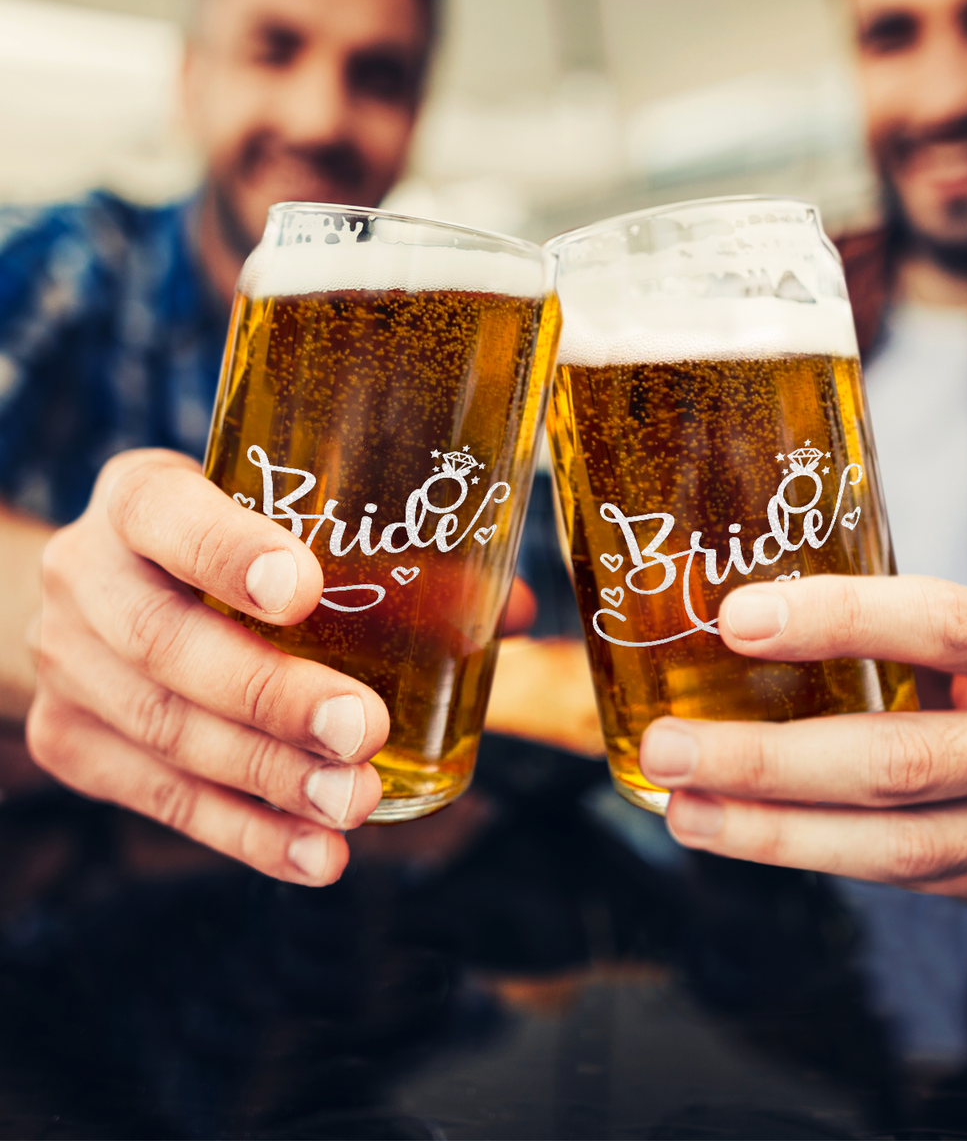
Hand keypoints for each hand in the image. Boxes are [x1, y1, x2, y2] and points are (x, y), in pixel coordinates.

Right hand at [27, 449, 393, 884]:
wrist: (107, 597)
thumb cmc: (227, 550)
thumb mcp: (282, 522)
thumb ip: (390, 558)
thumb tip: (512, 610)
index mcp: (140, 497)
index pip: (165, 513)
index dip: (228, 552)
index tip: (307, 591)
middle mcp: (86, 574)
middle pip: (166, 642)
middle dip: (270, 695)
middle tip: (364, 730)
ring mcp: (68, 666)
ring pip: (166, 732)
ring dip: (270, 778)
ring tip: (355, 802)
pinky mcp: (72, 744)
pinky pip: (159, 799)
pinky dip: (245, 833)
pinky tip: (315, 855)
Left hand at [639, 575, 966, 897]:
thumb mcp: (946, 622)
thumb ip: (859, 617)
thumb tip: (708, 608)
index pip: (942, 625)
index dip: (837, 620)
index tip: (734, 619)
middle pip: (901, 759)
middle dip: (769, 759)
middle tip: (669, 747)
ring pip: (888, 842)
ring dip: (768, 830)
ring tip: (681, 808)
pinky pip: (880, 871)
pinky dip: (797, 849)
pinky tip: (728, 828)